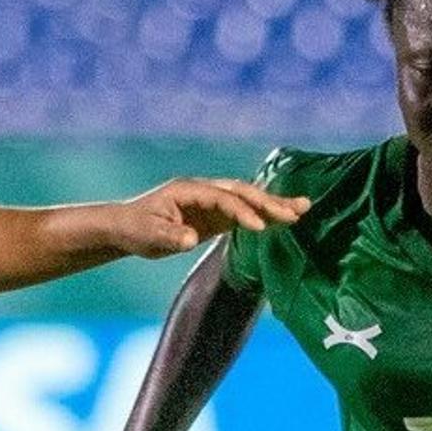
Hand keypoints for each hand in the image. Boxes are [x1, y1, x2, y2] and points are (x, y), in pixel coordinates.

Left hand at [110, 177, 306, 259]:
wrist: (128, 227)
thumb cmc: (135, 228)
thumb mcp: (148, 235)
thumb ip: (169, 236)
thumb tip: (191, 239)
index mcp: (189, 190)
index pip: (223, 198)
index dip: (242, 211)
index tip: (260, 228)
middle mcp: (205, 191)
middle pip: (242, 192)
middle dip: (268, 202)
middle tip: (295, 212)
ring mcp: (212, 201)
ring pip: (248, 199)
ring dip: (274, 204)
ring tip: (303, 208)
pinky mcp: (216, 215)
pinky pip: (245, 212)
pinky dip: (265, 215)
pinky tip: (286, 219)